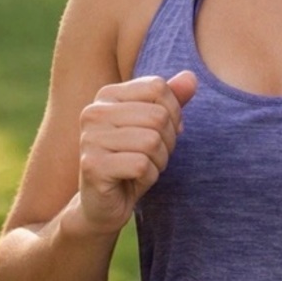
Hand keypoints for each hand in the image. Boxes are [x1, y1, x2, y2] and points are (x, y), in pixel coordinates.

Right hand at [77, 70, 196, 233]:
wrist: (103, 203)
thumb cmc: (131, 160)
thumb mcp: (155, 128)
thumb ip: (171, 101)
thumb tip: (192, 77)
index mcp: (107, 95)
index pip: (158, 87)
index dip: (172, 114)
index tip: (159, 133)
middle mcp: (93, 112)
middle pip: (158, 116)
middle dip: (167, 141)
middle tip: (151, 156)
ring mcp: (90, 138)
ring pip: (152, 141)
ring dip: (158, 161)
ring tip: (141, 167)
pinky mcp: (93, 165)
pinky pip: (141, 165)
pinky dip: (148, 177)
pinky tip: (133, 181)